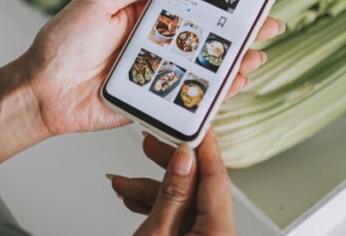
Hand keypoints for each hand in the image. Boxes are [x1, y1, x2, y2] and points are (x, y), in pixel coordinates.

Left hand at [24, 0, 280, 136]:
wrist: (41, 91)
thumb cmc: (62, 42)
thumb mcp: (98, 1)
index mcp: (143, 12)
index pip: (189, 0)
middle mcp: (155, 40)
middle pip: (206, 33)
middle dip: (240, 28)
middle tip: (272, 21)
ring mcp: (158, 70)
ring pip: (204, 64)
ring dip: (234, 59)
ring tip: (259, 53)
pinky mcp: (154, 99)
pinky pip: (190, 94)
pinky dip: (215, 90)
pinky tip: (236, 82)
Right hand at [109, 131, 235, 235]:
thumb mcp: (157, 232)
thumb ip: (172, 194)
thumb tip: (182, 158)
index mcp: (219, 232)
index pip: (216, 176)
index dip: (203, 145)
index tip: (192, 121)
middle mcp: (219, 235)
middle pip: (199, 187)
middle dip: (169, 166)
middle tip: (150, 143)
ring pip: (185, 203)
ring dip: (154, 190)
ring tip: (125, 181)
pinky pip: (180, 219)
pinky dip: (158, 208)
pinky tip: (135, 200)